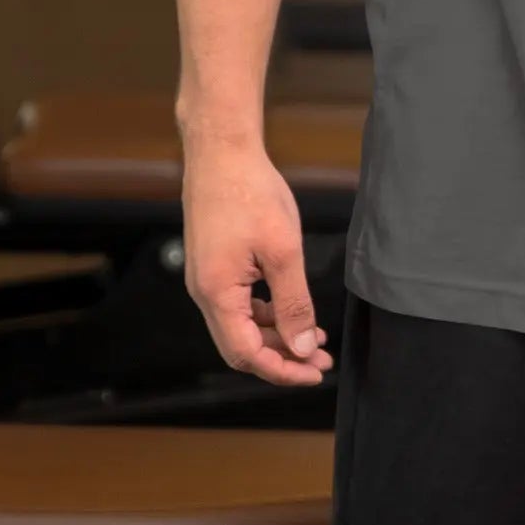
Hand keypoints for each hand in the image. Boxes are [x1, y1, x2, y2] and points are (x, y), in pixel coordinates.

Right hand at [182, 137, 333, 384]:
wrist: (222, 151)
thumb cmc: (251, 193)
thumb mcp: (282, 250)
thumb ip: (293, 303)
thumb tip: (301, 347)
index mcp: (217, 294)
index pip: (247, 354)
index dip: (282, 370)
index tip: (314, 372)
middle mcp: (204, 293)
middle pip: (242, 346)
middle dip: (282, 356)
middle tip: (319, 359)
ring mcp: (206, 278)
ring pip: (241, 325)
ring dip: (276, 334)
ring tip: (313, 335)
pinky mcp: (213, 264)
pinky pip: (238, 303)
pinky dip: (265, 312)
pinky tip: (290, 308)